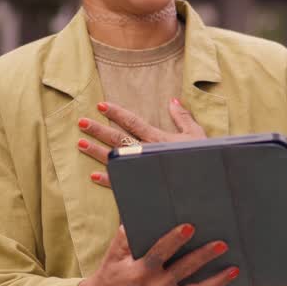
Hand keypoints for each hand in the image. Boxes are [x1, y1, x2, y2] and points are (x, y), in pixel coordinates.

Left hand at [76, 98, 206, 187]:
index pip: (132, 122)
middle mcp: (147, 152)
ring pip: (115, 159)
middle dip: (98, 130)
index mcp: (157, 138)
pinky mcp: (143, 185)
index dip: (116, 113)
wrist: (206, 185)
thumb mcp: (196, 134)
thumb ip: (182, 117)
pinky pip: (122, 182)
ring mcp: (143, 169)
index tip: (100, 105)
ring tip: (80, 144)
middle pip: (118, 139)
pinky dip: (108, 180)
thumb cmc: (203, 159)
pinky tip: (94, 176)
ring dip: (96, 151)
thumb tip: (173, 100)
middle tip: (81, 122)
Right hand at [76, 223, 237, 285]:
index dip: (175, 240)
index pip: (161, 253)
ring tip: (234, 269)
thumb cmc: (112, 271)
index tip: (190, 227)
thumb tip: (142, 212)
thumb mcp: (115, 252)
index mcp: (139, 272)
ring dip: (216, 280)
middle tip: (222, 244)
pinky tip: (220, 280)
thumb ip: (127, 235)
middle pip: (184, 270)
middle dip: (204, 256)